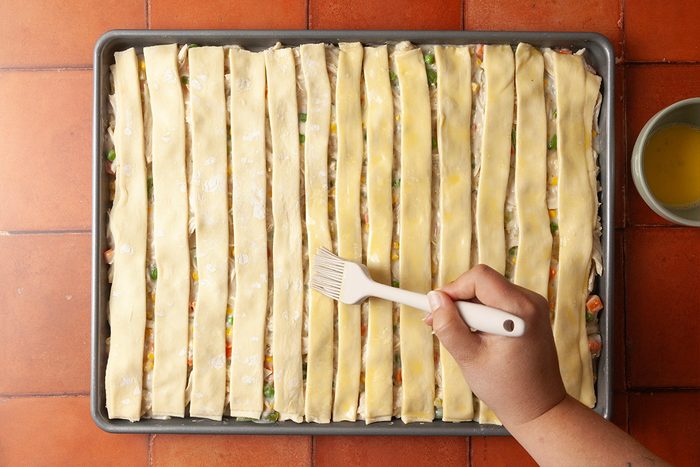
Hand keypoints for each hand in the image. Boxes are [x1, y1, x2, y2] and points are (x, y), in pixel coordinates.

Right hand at [425, 264, 565, 426]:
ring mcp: (532, 306)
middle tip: (439, 325)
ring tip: (461, 336)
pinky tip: (476, 336)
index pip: (479, 278)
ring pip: (487, 291)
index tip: (436, 309)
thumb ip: (449, 326)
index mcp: (520, 310)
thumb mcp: (469, 358)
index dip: (453, 289)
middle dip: (458, 301)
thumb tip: (434, 299)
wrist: (539, 408)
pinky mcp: (530, 313)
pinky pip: (496, 301)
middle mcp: (531, 301)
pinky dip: (481, 314)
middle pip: (482, 283)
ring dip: (468, 309)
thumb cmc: (507, 388)